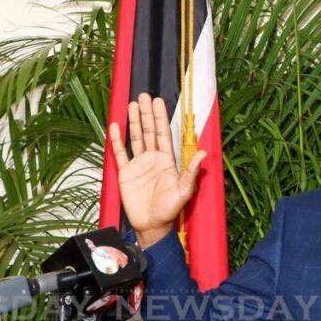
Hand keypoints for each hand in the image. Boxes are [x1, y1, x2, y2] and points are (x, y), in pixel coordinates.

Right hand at [110, 93, 206, 247]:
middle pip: (149, 131)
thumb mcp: (184, 191)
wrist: (152, 224)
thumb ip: (191, 172)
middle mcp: (153, 159)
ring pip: (136, 138)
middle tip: (144, 96)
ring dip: (134, 121)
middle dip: (147, 114)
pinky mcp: (126, 172)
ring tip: (132, 104)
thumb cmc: (169, 210)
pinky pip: (121, 153)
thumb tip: (204, 154)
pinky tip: (116, 126)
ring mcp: (139, 164)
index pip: (164, 134)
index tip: (158, 102)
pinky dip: (117, 140)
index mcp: (168, 161)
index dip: (161, 118)